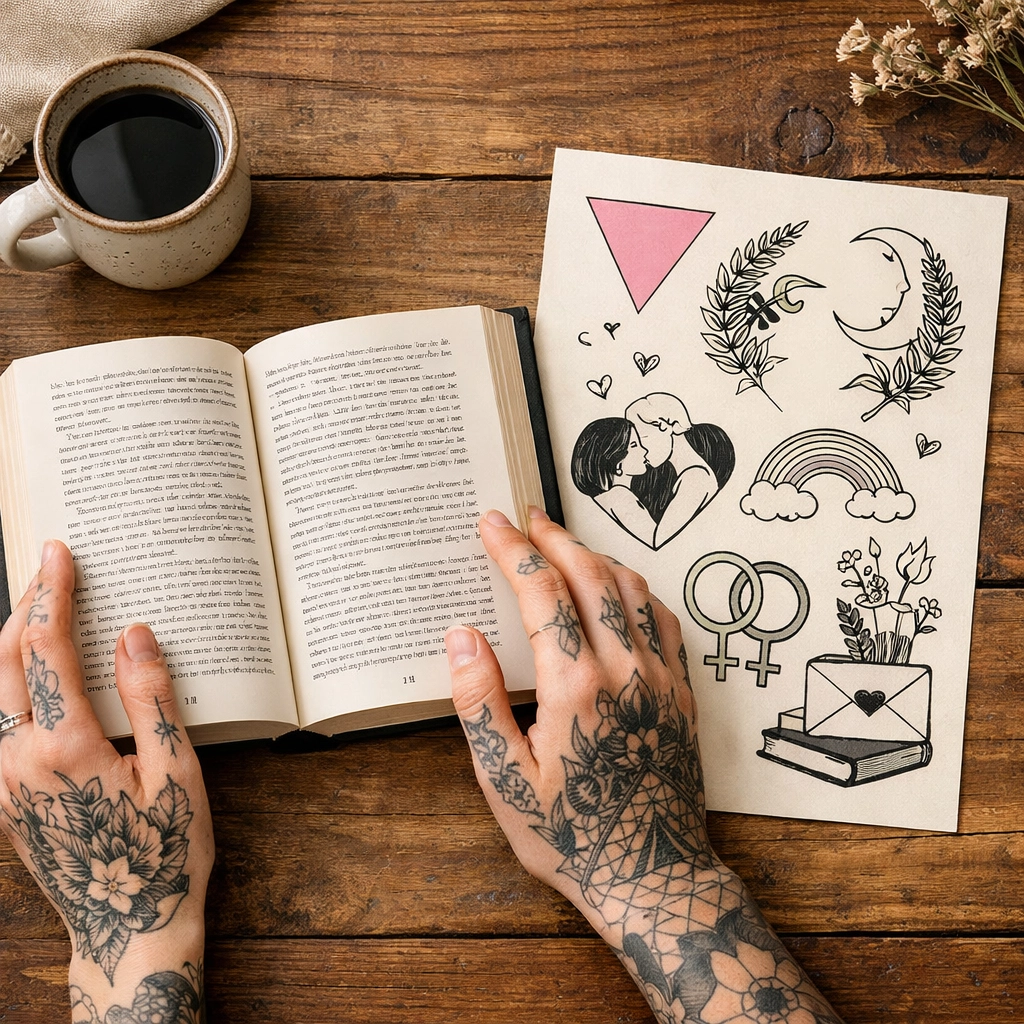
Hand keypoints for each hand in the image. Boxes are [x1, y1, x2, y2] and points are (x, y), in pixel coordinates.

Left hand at [0, 541, 212, 1023]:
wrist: (125, 931)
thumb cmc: (163, 855)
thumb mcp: (177, 773)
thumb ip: (152, 698)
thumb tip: (135, 633)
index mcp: (66, 748)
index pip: (47, 650)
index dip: (53, 595)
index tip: (59, 553)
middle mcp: (18, 761)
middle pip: (2, 662)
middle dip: (24, 607)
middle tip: (49, 569)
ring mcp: (2, 784)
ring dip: (11, 645)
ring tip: (40, 612)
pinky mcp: (2, 801)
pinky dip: (9, 686)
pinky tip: (34, 680)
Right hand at [447, 509, 843, 1023]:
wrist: (651, 875)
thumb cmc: (571, 834)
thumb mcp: (504, 780)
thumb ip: (479, 701)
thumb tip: (461, 637)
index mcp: (575, 686)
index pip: (541, 592)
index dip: (512, 550)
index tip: (491, 524)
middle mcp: (624, 669)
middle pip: (590, 574)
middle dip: (554, 537)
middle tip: (526, 516)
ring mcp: (660, 677)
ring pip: (632, 588)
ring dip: (596, 554)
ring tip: (565, 542)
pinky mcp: (681, 692)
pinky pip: (664, 619)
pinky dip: (636, 589)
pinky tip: (621, 588)